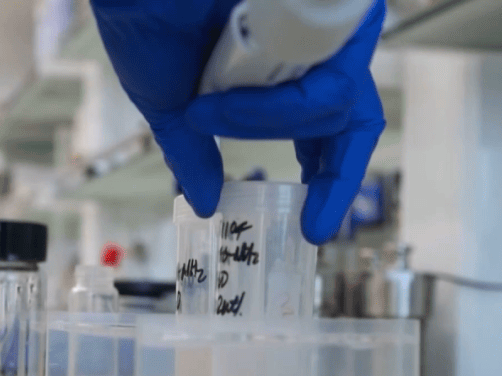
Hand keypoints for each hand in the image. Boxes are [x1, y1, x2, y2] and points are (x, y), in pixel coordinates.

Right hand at [91, 0, 386, 244]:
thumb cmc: (147, 23)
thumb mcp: (171, 107)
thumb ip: (194, 155)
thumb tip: (202, 203)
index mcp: (281, 74)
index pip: (331, 131)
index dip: (331, 180)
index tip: (313, 228)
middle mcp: (309, 49)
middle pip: (353, 120)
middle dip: (330, 175)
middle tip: (307, 219)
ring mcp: (321, 24)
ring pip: (337, 103)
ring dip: (268, 123)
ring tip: (207, 110)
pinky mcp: (330, 5)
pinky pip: (332, 80)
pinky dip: (283, 104)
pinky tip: (228, 94)